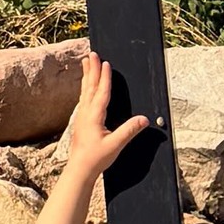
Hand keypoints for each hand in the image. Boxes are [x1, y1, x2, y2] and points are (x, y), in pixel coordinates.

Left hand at [61, 47, 154, 188]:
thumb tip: (144, 119)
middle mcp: (86, 113)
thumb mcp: (115, 145)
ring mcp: (81, 116)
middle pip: (90, 86)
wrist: (79, 169)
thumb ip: (129, 131)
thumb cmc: (96, 158)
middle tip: (91, 53)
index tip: (106, 63)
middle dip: (92, 69)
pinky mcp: (81, 121)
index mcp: (94, 116)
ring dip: (87, 75)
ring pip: (85, 91)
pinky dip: (85, 87)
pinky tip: (85, 87)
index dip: (104, 77)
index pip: (101, 92)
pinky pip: (83, 98)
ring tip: (85, 62)